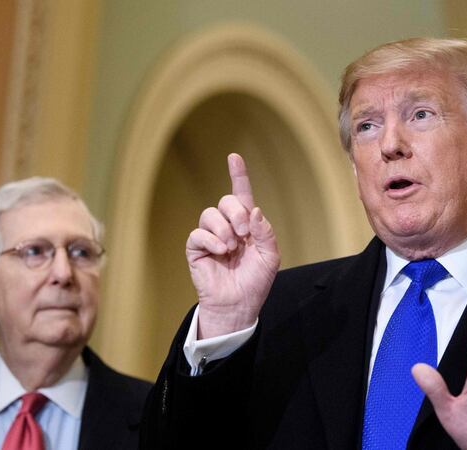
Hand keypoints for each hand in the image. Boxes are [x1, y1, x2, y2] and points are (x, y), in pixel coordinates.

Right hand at [186, 153, 279, 338]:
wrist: (240, 304)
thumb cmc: (256, 281)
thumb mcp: (270, 256)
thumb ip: (264, 232)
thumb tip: (252, 210)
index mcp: (246, 225)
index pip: (241, 195)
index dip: (238, 175)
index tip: (234, 157)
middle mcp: (227, 227)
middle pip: (226, 202)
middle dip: (235, 212)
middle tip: (243, 232)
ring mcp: (210, 237)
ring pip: (209, 214)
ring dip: (223, 229)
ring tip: (231, 248)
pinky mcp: (196, 249)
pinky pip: (198, 233)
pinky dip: (211, 240)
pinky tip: (221, 251)